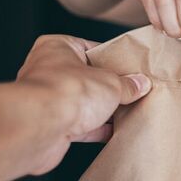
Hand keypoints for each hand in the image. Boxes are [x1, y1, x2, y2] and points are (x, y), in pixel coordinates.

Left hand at [16, 35, 151, 174]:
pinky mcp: (53, 124)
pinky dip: (98, 130)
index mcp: (59, 47)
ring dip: (106, 111)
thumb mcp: (111, 82)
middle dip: (112, 87)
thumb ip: (127, 84)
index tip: (133, 68)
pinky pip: (82, 126)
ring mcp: (51, 99)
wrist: (41, 127)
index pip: (92, 48)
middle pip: (90, 77)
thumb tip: (140, 84)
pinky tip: (117, 133)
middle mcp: (50, 70)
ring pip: (86, 103)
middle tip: (136, 91)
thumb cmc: (66, 91)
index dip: (115, 58)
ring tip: (131, 112)